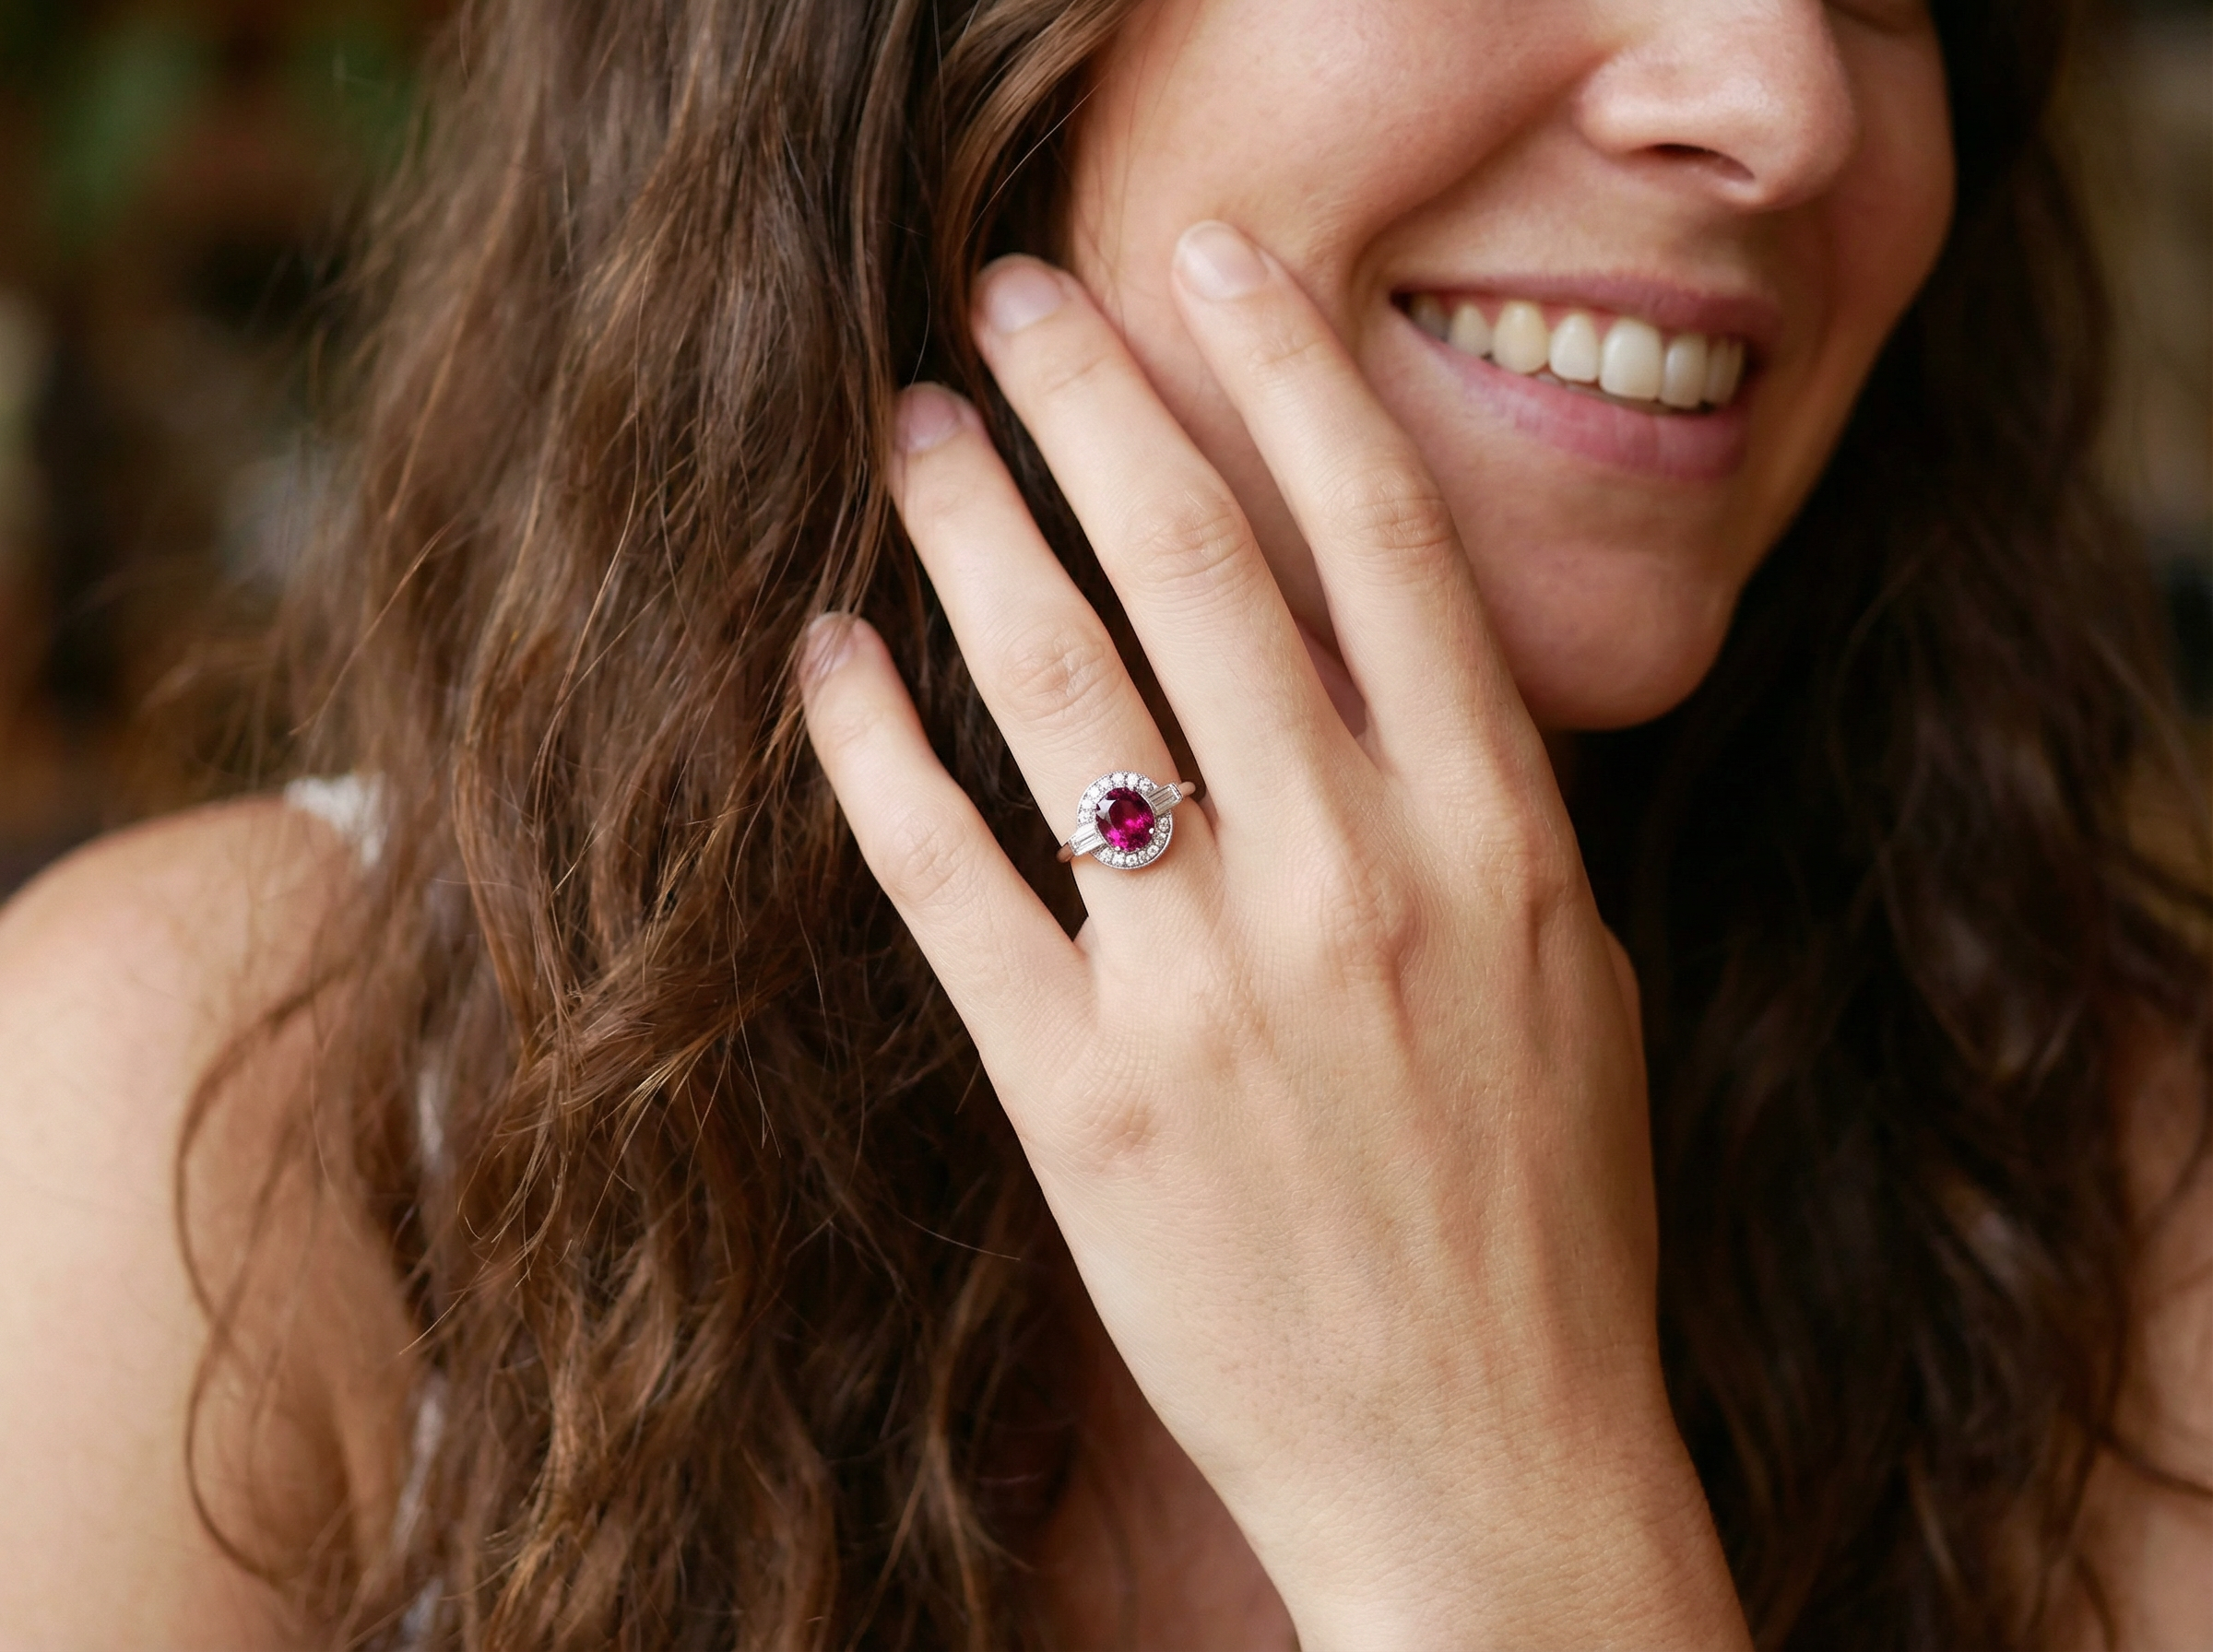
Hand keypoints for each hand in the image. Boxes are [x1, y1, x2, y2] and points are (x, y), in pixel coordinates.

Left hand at [800, 221, 1748, 1649]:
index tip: (1212, 264)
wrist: (1487, 1463)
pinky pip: (953, 879)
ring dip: (972, 533)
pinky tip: (829, 658)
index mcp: (1497, 835)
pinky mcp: (1085, 1097)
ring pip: (1063, 693)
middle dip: (1094, 403)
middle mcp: (1357, 879)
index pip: (1384, 536)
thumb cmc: (1544, 1221)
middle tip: (1010, 304)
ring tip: (911, 435)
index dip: (1286, 371)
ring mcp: (1213, 987)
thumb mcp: (1571, 982)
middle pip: (1201, 568)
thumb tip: (1387, 664)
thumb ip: (1486, 814)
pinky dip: (878, 752)